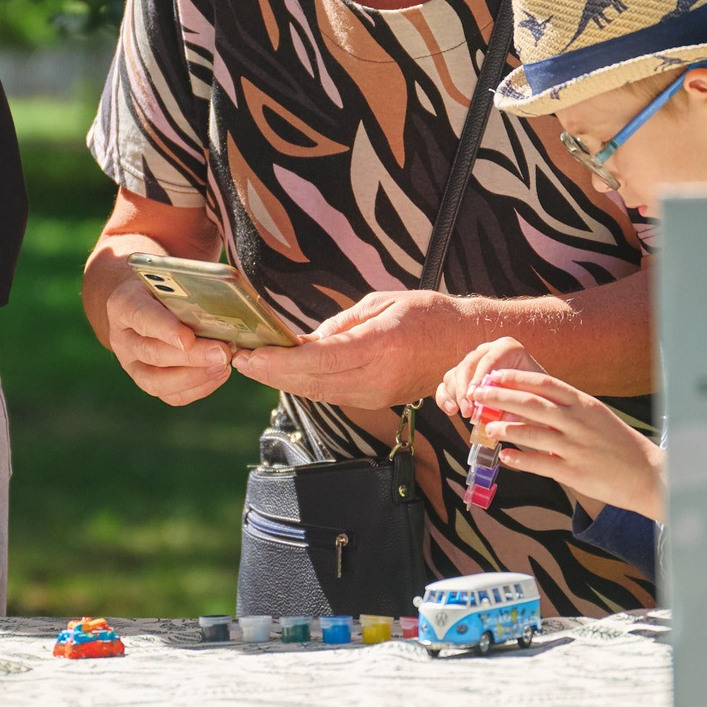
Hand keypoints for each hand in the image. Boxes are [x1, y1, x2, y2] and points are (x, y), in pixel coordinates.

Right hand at [101, 274, 233, 405]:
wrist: (142, 302)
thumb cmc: (163, 285)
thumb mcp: (168, 275)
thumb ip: (187, 284)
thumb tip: (224, 298)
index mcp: (124, 304)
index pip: (141, 316)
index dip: (164, 329)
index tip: (188, 338)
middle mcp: (122, 338)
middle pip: (152, 353)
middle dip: (191, 356)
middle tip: (222, 353)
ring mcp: (132, 364)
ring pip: (156, 381)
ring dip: (194, 376)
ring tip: (223, 365)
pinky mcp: (147, 381)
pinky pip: (170, 395)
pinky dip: (197, 388)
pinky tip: (218, 374)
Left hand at [232, 289, 470, 408]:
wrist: (467, 344)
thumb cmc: (429, 315)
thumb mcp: (383, 303)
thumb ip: (342, 324)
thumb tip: (305, 342)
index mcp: (381, 345)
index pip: (320, 360)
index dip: (280, 361)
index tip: (250, 354)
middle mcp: (378, 377)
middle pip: (312, 382)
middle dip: (270, 373)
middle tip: (239, 358)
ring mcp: (378, 395)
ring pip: (318, 394)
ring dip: (282, 382)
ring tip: (254, 364)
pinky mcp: (377, 402)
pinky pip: (332, 396)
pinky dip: (304, 385)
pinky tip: (284, 373)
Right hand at [436, 336, 545, 421]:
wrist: (537, 402)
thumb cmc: (539, 397)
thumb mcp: (536, 398)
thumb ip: (520, 403)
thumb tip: (501, 414)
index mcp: (507, 348)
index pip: (489, 359)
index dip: (479, 378)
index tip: (475, 396)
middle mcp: (487, 351)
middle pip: (467, 365)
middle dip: (465, 389)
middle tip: (469, 410)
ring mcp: (473, 364)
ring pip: (455, 375)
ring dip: (456, 395)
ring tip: (465, 413)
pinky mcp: (462, 379)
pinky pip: (446, 385)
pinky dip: (445, 397)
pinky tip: (451, 410)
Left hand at [468, 367, 666, 520]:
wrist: (645, 473)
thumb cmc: (616, 442)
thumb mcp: (595, 415)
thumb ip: (567, 407)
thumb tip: (532, 398)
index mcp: (583, 404)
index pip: (545, 384)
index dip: (515, 378)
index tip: (493, 374)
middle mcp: (578, 422)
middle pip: (531, 404)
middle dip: (499, 397)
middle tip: (477, 395)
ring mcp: (575, 447)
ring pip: (531, 434)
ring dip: (504, 429)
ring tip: (487, 427)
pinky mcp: (573, 472)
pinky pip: (539, 464)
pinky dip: (518, 460)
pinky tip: (505, 457)